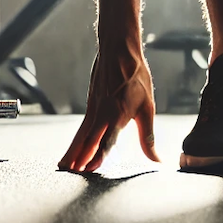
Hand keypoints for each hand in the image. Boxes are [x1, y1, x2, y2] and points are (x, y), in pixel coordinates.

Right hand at [58, 47, 158, 172]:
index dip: (97, 155)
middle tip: (72, 174)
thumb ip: (148, 136)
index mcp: (118, 114)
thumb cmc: (135, 75)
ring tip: (65, 166)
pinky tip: (75, 146)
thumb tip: (156, 159)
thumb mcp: (147, 106)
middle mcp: (103, 113)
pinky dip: (77, 139)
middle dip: (80, 158)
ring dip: (74, 150)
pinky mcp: (91, 103)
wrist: (119, 49)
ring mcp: (94, 108)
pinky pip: (83, 126)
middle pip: (89, 140)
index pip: (106, 140)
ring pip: (82, 134)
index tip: (89, 169)